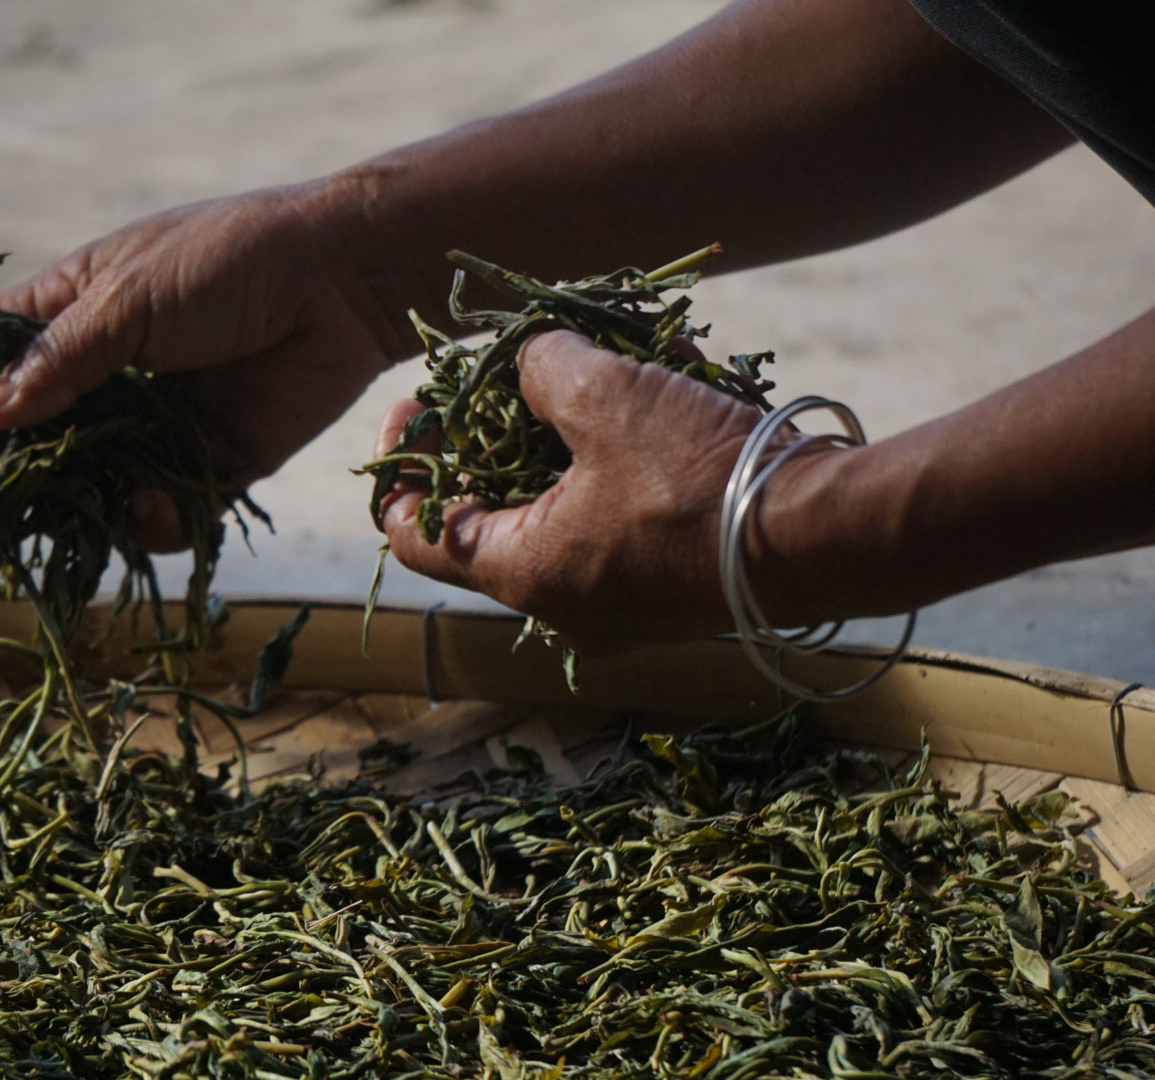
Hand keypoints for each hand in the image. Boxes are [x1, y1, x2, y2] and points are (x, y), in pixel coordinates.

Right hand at [0, 184, 400, 549]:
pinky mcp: (202, 465)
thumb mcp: (132, 297)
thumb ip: (61, 359)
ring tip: (85, 507)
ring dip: (75, 507)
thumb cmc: (232, 262)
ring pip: (84, 487)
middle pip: (19, 437)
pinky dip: (149, 517)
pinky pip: (156, 511)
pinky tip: (158, 501)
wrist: (343, 283)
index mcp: (66, 312)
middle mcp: (98, 373)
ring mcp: (148, 424)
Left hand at [375, 330, 767, 652]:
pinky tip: (675, 377)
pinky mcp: (676, 581)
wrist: (827, 538)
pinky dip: (638, 447)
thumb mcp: (607, 397)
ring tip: (610, 354)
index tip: (414, 407)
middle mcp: (565, 601)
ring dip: (583, 426)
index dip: (401, 466)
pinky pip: (632, 506)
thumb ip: (544, 370)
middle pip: (498, 509)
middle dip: (502, 429)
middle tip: (511, 371)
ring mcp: (623, 599)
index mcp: (523, 572)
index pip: (416, 535)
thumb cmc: (700, 477)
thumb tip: (531, 360)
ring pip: (574, 498)